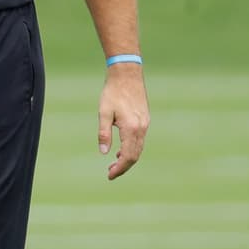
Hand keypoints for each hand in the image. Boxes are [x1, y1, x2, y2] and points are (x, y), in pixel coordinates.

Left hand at [97, 63, 148, 179]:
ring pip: (139, 148)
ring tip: (115, 163)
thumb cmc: (113, 92)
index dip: (119, 169)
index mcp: (131, 128)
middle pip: (135, 155)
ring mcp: (145, 123)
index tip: (109, 175)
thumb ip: (104, 134)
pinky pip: (140, 139)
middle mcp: (141, 128)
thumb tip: (104, 153)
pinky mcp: (145, 118)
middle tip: (110, 172)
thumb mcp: (104, 112)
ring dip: (128, 158)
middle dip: (124, 166)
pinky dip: (132, 148)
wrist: (127, 73)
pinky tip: (122, 148)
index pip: (127, 156)